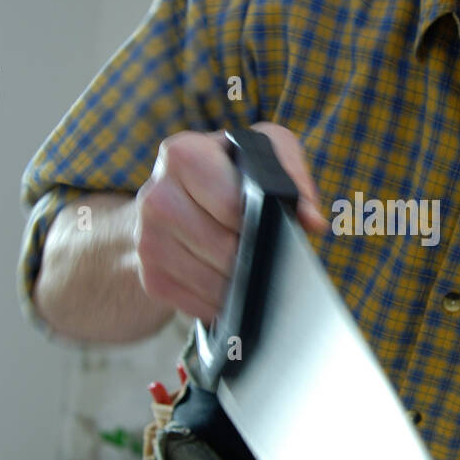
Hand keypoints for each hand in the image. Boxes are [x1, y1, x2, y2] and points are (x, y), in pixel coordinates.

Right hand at [134, 125, 326, 322]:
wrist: (171, 201)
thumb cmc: (225, 174)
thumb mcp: (262, 154)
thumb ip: (293, 175)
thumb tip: (312, 221)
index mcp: (183, 154)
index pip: (231, 205)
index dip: (259, 219)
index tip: (268, 221)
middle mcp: (156, 195)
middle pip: (225, 249)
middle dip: (255, 254)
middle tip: (264, 247)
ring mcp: (147, 240)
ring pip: (214, 282)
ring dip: (243, 283)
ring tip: (250, 264)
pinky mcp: (150, 277)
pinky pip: (200, 305)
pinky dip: (224, 301)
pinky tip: (228, 280)